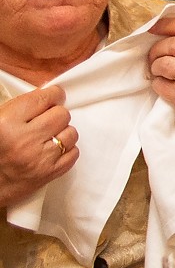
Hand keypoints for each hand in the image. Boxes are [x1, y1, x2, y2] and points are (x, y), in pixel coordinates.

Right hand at [0, 84, 76, 206]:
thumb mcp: (1, 120)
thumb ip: (24, 106)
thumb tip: (51, 94)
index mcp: (6, 123)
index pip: (44, 98)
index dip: (52, 95)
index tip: (53, 97)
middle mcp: (24, 140)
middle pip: (62, 114)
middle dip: (56, 115)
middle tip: (45, 122)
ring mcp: (39, 158)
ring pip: (71, 133)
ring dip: (62, 133)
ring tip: (47, 138)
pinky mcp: (50, 173)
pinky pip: (74, 152)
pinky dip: (66, 150)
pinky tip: (51, 150)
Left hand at [148, 16, 174, 144]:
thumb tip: (167, 28)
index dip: (169, 24)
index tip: (155, 27)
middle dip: (158, 48)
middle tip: (155, 54)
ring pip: (167, 63)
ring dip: (156, 66)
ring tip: (159, 70)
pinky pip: (162, 84)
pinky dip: (158, 83)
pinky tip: (166, 84)